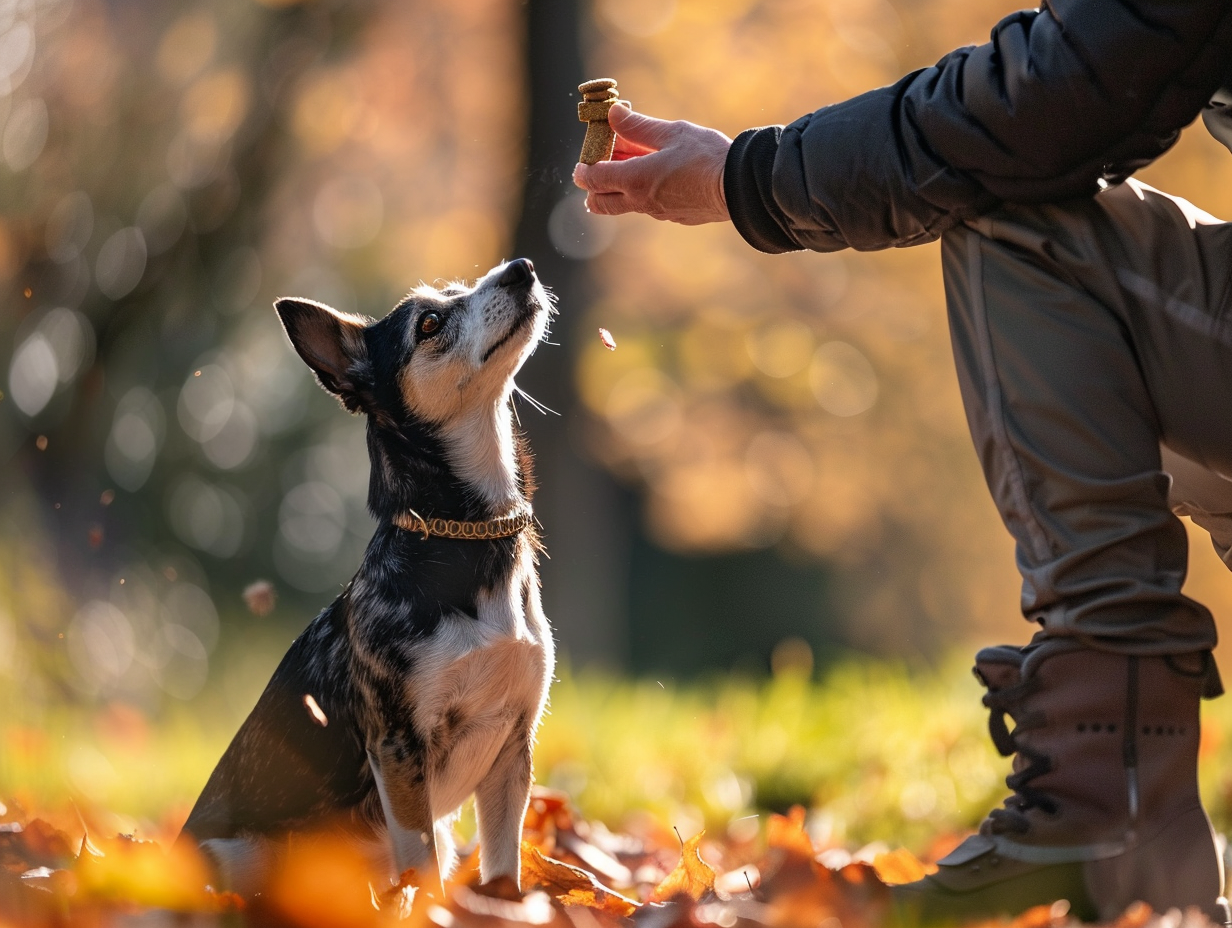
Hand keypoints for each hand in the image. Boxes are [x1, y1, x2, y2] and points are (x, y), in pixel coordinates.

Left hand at [572, 105, 731, 224]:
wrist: (740, 188)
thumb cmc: (707, 157)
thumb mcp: (672, 133)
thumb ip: (638, 126)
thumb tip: (612, 114)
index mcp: (635, 180)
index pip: (593, 179)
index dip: (584, 166)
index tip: (587, 154)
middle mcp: (641, 202)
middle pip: (600, 203)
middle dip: (593, 187)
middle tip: (602, 165)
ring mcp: (658, 213)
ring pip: (624, 205)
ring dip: (620, 187)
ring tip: (635, 162)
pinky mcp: (675, 217)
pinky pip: (648, 207)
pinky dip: (643, 192)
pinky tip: (660, 175)